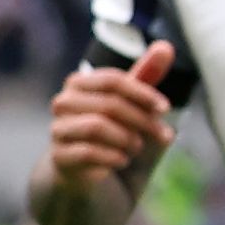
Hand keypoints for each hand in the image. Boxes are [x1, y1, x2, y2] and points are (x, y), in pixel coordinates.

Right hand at [44, 44, 178, 181]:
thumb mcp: (137, 105)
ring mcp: (58, 130)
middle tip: (163, 136)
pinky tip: (122, 161)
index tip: (165, 109)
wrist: (99, 179)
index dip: (143, 93)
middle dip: (143, 121)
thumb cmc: (119, 134)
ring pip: (97, 126)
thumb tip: (166, 46)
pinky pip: (88, 152)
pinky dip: (114, 158)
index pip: (112, 80)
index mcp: (80, 84)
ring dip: (128, 140)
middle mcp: (63, 103)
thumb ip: (147, 76)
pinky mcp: (59, 157)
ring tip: (136, 148)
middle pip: (109, 104)